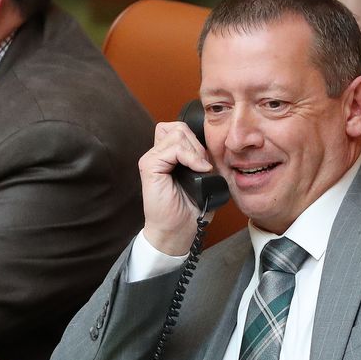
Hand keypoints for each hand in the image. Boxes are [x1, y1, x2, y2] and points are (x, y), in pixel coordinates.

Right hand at [139, 121, 215, 256]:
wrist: (177, 232)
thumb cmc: (189, 211)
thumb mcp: (203, 180)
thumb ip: (202, 159)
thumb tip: (211, 147)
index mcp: (169, 157)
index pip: (182, 130)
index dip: (197, 141)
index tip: (206, 162)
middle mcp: (158, 155)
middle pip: (179, 127)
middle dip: (196, 143)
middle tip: (203, 165)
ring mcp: (152, 160)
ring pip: (176, 133)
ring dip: (194, 150)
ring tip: (200, 168)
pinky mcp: (149, 166)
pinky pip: (172, 148)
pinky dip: (189, 156)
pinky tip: (198, 169)